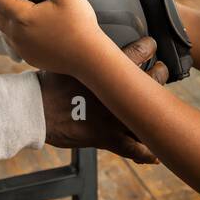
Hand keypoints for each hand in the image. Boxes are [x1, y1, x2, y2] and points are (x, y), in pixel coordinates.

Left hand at [0, 0, 112, 77]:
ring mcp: (21, 49)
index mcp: (22, 17)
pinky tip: (34, 27)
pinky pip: (13, 42)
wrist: (89, 57)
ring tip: (26, 9)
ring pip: (1, 29)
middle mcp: (16, 35)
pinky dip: (16, 31)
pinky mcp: (28, 58)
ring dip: (7, 17)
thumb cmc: (80, 24)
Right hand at [39, 36, 167, 163]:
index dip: (149, 47)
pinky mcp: (107, 138)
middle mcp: (116, 93)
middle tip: (161, 70)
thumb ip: (85, 56)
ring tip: (163, 110)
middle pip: (152, 81)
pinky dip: (147, 154)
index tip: (151, 44)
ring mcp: (114, 117)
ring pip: (148, 115)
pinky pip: (134, 150)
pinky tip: (155, 155)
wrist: (36, 109)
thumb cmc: (48, 84)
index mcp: (106, 71)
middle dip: (160, 74)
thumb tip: (85, 44)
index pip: (139, 52)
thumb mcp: (67, 59)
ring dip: (159, 113)